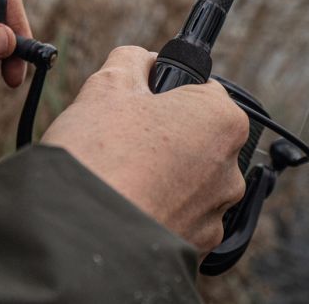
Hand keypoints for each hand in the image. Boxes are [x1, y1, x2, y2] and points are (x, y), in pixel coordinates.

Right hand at [42, 46, 249, 253]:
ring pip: (186, 178)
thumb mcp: (108, 86)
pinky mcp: (196, 248)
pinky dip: (155, 209)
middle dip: (162, 134)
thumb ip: (132, 60)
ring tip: (117, 174)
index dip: (165, 91)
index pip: (201, 91)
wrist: (78, 240)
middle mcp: (230, 169)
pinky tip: (124, 203)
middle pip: (194, 136)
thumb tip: (143, 60)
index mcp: (221, 120)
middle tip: (121, 138)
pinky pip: (176, 216)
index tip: (139, 101)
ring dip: (160, 174)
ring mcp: (215, 213)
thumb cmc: (100, 156)